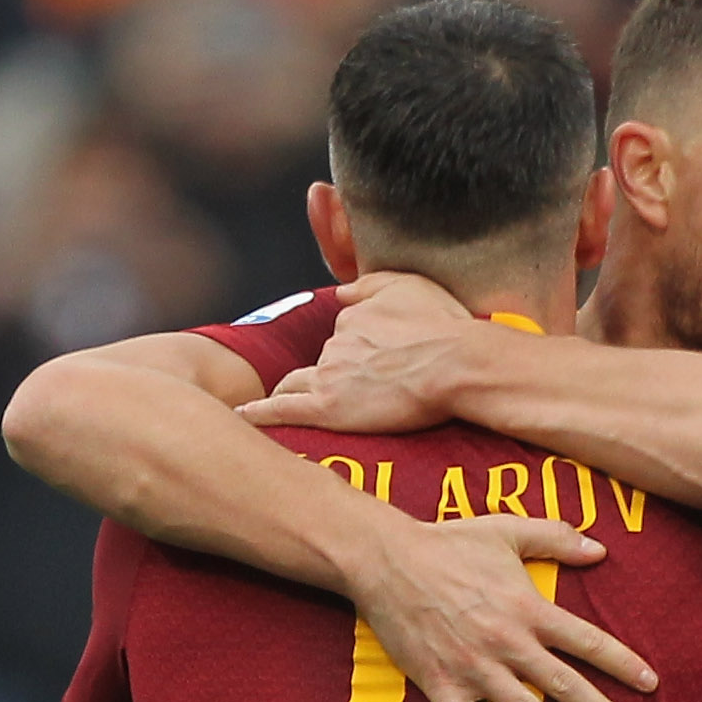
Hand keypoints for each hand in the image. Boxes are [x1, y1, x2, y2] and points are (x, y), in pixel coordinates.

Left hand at [241, 272, 482, 434]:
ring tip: (285, 404)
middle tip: (348, 391)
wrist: (457, 364)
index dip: (356, 349)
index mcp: (354, 316)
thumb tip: (340, 292)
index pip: (344, 334)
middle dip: (329, 373)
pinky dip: (259, 412)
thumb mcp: (412, 286)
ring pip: (297, 383)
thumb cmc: (445, 326)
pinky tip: (244, 416)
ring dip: (290, 391)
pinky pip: (281, 410)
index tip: (369, 363)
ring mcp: (328, 375)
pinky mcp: (327, 408)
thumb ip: (371, 285)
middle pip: (323, 360)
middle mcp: (335, 342)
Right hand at [346, 513, 657, 701]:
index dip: (622, 663)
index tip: (649, 683)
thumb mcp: (507, 531)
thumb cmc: (448, 543)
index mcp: (528, 608)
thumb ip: (556, 539)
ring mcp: (473, 667)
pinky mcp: (439, 683)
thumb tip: (600, 549)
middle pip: (563, 683)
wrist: (385, 559)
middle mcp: (507, 642)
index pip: (587, 641)